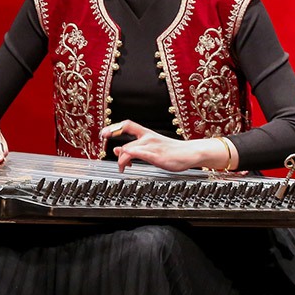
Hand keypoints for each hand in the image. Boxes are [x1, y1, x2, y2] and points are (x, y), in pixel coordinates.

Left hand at [103, 120, 230, 172]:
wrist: (190, 153)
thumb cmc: (172, 151)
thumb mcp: (150, 148)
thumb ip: (134, 148)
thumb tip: (117, 150)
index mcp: (147, 133)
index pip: (127, 125)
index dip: (113, 127)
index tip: (103, 133)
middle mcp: (148, 137)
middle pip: (126, 143)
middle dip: (119, 156)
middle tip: (120, 166)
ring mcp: (152, 146)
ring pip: (129, 149)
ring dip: (122, 161)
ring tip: (123, 169)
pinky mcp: (156, 155)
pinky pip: (139, 153)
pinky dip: (129, 156)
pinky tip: (127, 164)